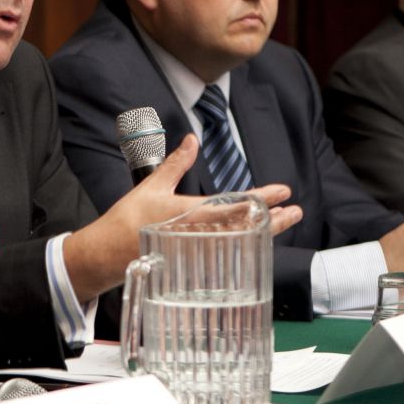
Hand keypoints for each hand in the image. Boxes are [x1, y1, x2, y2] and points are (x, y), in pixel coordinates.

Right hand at [62, 135, 300, 300]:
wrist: (107, 254)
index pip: (236, 205)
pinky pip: (227, 254)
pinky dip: (245, 245)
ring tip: (285, 222)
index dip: (263, 198)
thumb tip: (191, 140)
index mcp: (191, 213)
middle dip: (274, 220)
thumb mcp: (152, 186)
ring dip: (265, 232)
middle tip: (295, 211)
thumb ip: (176, 163)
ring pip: (241, 242)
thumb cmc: (128, 219)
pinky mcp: (193, 262)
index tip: (283, 191)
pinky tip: (255, 239)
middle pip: (246, 228)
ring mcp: (198, 251)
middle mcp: (199, 234)